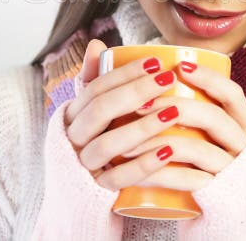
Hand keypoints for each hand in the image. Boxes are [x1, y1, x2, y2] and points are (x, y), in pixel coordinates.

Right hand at [64, 39, 184, 190]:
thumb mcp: (91, 115)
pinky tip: (167, 152)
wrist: (77, 200)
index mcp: (72, 115)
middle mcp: (72, 139)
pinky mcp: (96, 193)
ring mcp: (83, 166)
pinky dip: (143, 165)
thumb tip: (97, 45)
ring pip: (106, 144)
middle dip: (135, 92)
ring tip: (173, 111)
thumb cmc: (93, 145)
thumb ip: (95, 82)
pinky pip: (118, 179)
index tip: (156, 61)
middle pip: (100, 111)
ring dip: (142, 126)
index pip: (95, 88)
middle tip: (168, 79)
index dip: (125, 73)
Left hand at [118, 60, 245, 191]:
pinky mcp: (218, 197)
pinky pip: (189, 181)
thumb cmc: (199, 164)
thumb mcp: (199, 134)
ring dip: (157, 141)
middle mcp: (242, 146)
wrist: (219, 217)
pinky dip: (161, 173)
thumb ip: (179, 103)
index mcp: (240, 124)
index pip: (232, 94)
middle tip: (139, 104)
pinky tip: (137, 171)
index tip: (179, 67)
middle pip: (213, 118)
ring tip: (126, 141)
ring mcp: (231, 172)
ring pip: (197, 149)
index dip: (209, 78)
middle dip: (173, 107)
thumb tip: (136, 62)